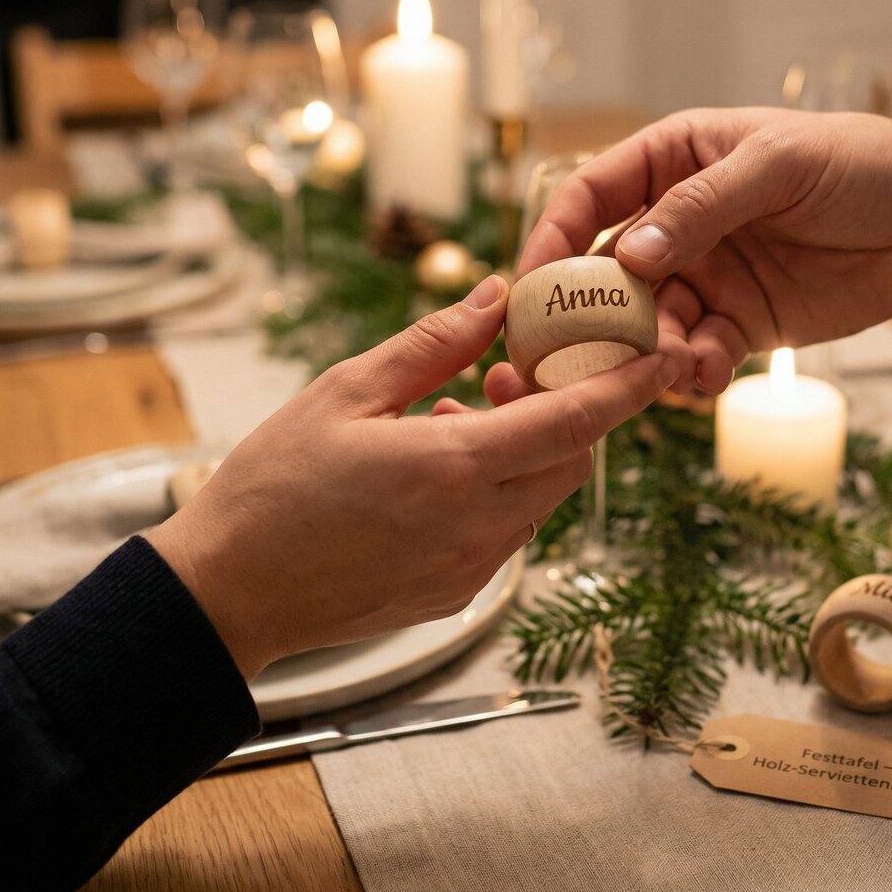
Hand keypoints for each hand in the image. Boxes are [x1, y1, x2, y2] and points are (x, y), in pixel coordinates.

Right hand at [148, 275, 676, 677]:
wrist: (227, 595)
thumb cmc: (273, 485)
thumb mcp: (346, 392)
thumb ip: (434, 345)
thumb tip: (494, 297)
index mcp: (456, 468)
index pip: (575, 423)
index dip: (628, 387)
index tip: (663, 356)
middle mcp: (479, 527)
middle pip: (569, 459)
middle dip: (564, 411)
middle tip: (511, 375)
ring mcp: (471, 569)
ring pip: (540, 495)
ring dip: (527, 450)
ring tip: (458, 416)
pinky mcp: (457, 594)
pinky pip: (508, 530)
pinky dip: (499, 490)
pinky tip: (441, 467)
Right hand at [519, 108, 891, 392]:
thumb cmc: (860, 164)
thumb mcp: (778, 165)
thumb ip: (702, 208)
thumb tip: (629, 257)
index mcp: (672, 163)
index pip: (590, 199)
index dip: (552, 240)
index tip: (528, 286)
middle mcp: (677, 224)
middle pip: (606, 274)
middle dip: (589, 317)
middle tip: (574, 357)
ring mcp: (707, 277)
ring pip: (647, 325)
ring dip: (645, 351)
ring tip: (667, 366)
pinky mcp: (740, 324)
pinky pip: (697, 354)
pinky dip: (693, 371)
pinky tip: (706, 375)